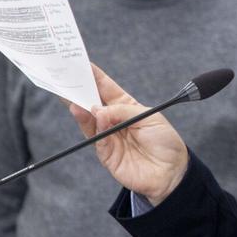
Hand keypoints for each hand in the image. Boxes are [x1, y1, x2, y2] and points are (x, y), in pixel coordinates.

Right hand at [65, 64, 189, 205]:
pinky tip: (92, 115)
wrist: (170, 172)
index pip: (106, 88)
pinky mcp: (106, 153)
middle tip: (66, 79)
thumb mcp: (149, 117)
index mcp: (126, 106)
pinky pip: (96, 137)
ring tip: (73, 99)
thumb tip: (98, 110)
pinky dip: (92, 126)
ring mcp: (108, 136)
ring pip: (89, 120)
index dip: (94, 76)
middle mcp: (114, 120)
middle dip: (79, 91)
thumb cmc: (165, 141)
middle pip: (92, 102)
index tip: (81, 64)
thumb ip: (124, 112)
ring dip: (80, 109)